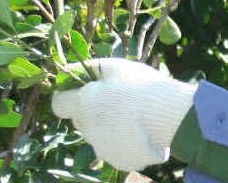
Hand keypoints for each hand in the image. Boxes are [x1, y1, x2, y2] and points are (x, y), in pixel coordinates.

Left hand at [52, 58, 196, 171]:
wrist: (168, 117)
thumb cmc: (141, 87)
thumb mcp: (117, 67)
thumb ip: (92, 68)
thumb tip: (73, 68)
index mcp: (83, 104)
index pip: (58, 104)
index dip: (68, 98)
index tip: (82, 93)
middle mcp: (87, 129)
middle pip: (80, 120)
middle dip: (92, 113)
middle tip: (115, 104)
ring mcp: (102, 148)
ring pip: (97, 137)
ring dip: (108, 128)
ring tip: (133, 120)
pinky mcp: (118, 160)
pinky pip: (115, 151)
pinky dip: (123, 143)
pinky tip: (140, 135)